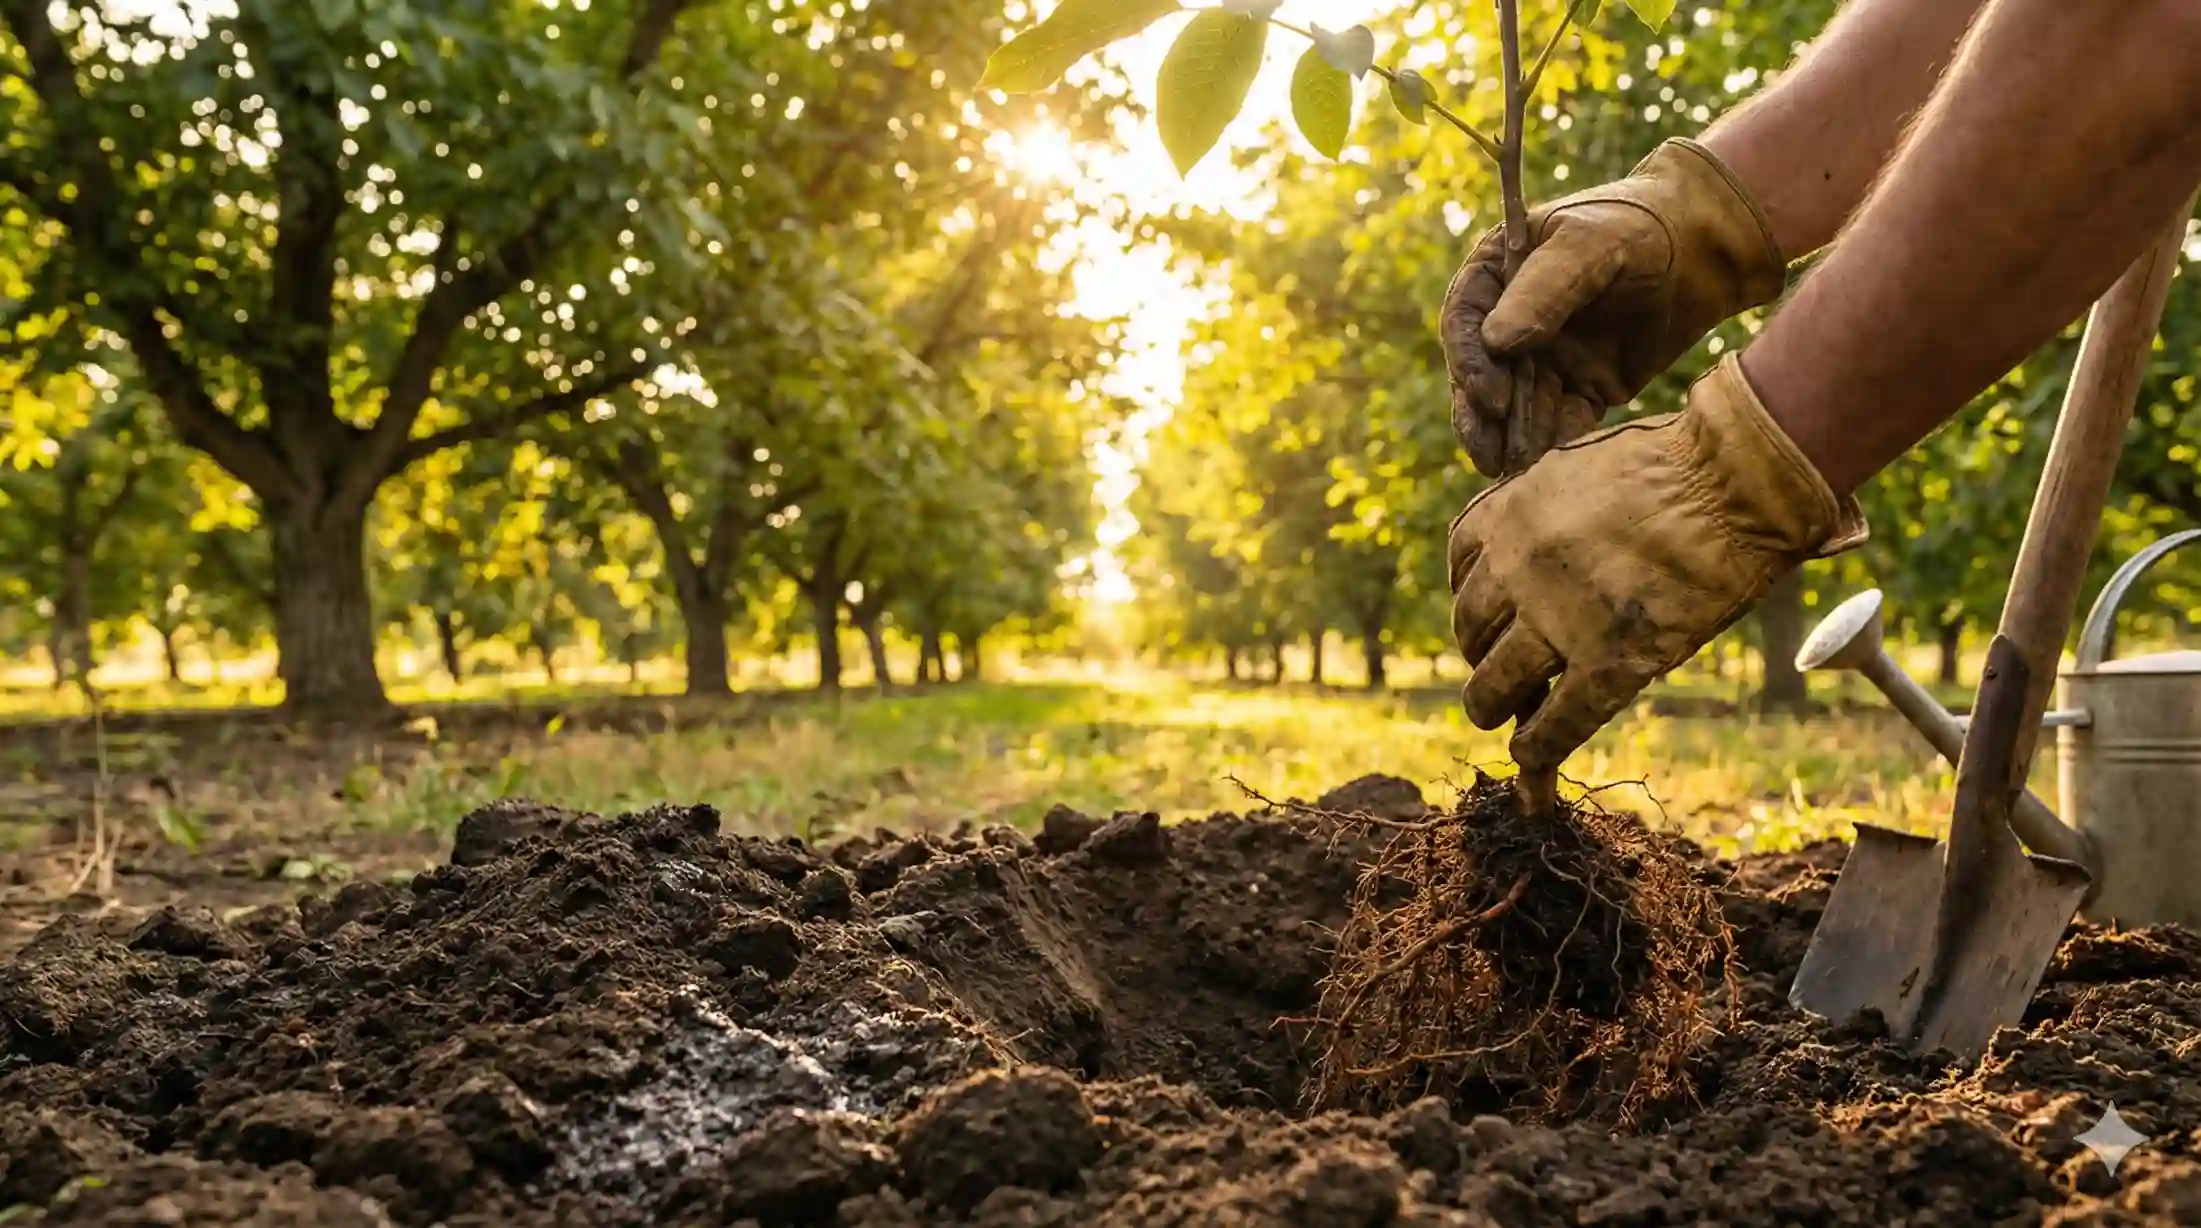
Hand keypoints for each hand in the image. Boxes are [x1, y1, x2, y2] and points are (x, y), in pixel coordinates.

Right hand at [1442, 139, 1787, 476]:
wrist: (1705, 251)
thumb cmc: (1639, 227)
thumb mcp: (1589, 244)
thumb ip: (1543, 290)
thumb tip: (1495, 344)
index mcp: (1496, 275)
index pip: (1465, 322)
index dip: (1471, 363)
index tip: (1491, 397)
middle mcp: (1510, 320)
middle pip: (1482, 375)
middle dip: (1482, 417)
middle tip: (1488, 454)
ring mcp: (1545, 358)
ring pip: (1517, 407)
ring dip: (1515, 439)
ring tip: (1518, 472)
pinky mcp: (1582, 388)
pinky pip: (1562, 422)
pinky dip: (1557, 443)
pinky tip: (1555, 466)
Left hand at [1447, 355, 1865, 769]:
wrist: (1737, 481)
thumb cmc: (1681, 463)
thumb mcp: (1586, 467)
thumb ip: (1553, 507)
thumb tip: (1548, 539)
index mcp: (1511, 511)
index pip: (1460, 565)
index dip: (1471, 594)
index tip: (1488, 612)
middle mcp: (1517, 566)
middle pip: (1470, 628)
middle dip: (1481, 650)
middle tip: (1499, 664)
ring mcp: (1558, 619)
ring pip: (1494, 683)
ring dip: (1490, 705)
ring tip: (1498, 716)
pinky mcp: (1609, 663)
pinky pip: (1555, 724)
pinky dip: (1537, 748)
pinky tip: (1530, 758)